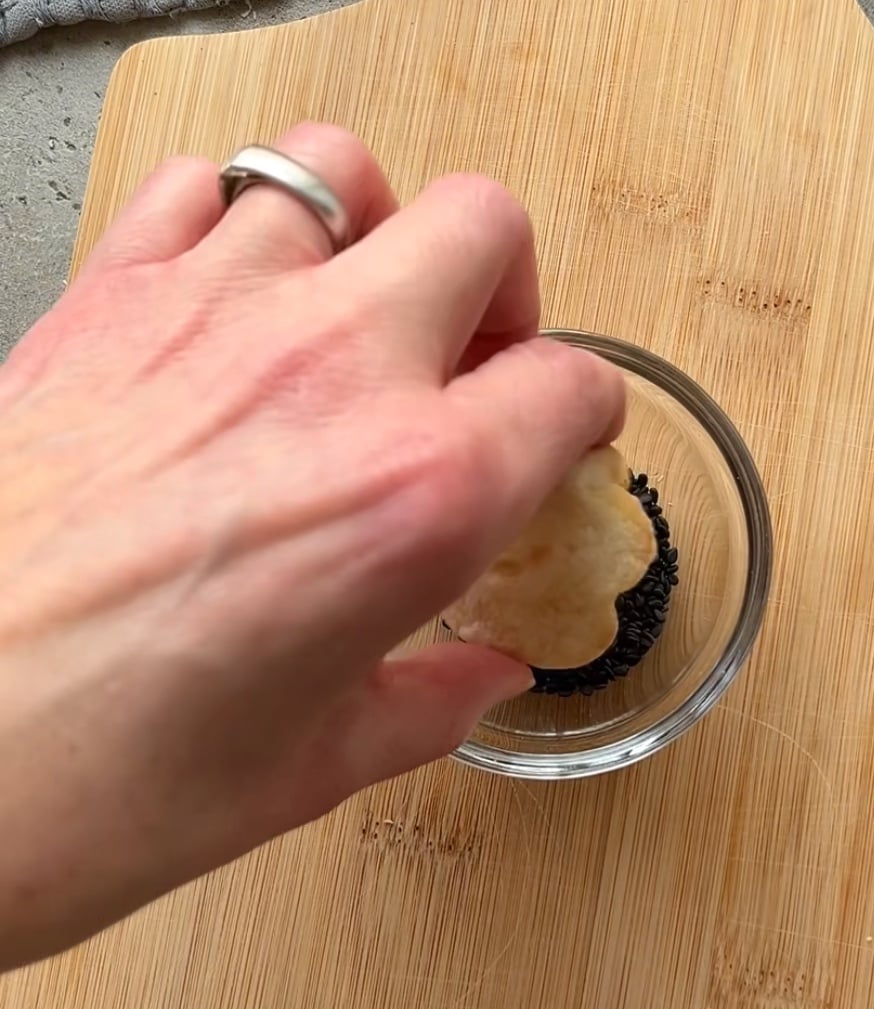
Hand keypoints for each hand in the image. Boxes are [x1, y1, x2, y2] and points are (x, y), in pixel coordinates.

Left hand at [0, 122, 624, 971]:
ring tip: (360, 316)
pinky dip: (242, 222)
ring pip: (342, 171)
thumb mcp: (317, 764)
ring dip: (377, 237)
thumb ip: (432, 700)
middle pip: (484, 227)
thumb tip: (483, 675)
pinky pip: (201, 186)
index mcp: (417, 496)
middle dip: (505, 292)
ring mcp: (211, 315)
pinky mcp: (104, 300)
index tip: (564, 441)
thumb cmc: (97, 782)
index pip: (571, 384)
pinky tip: (238, 303)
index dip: (585, 415)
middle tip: (477, 365)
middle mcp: (331, 373)